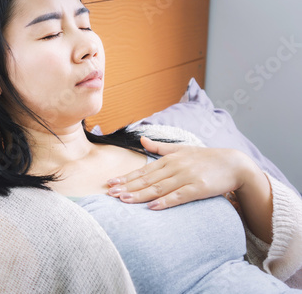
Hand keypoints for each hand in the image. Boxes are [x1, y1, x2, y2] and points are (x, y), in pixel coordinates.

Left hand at [107, 136, 257, 209]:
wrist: (235, 164)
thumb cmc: (206, 158)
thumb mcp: (182, 149)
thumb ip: (160, 147)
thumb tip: (141, 140)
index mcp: (169, 159)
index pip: (143, 170)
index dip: (126, 177)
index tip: (110, 183)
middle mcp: (175, 167)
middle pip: (147, 180)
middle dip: (127, 187)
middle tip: (110, 193)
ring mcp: (187, 177)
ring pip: (159, 188)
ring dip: (140, 194)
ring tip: (124, 200)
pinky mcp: (199, 188)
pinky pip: (179, 196)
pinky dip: (165, 201)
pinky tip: (152, 207)